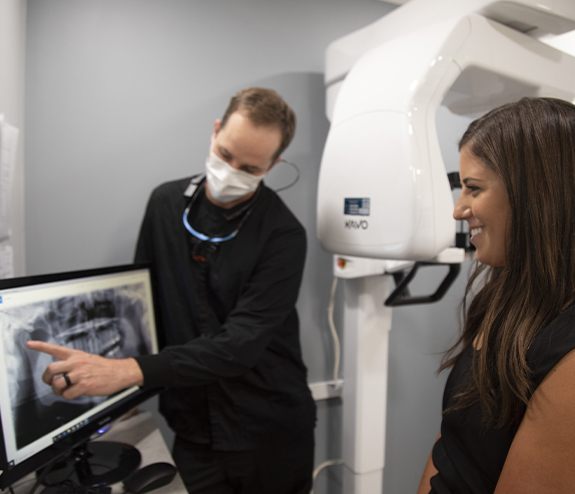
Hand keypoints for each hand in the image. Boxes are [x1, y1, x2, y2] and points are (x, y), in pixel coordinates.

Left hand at [26, 340, 143, 399]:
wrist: (120, 372)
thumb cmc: (105, 367)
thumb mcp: (88, 358)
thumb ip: (74, 362)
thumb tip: (61, 372)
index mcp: (76, 355)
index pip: (55, 348)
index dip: (40, 346)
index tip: (29, 343)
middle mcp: (76, 363)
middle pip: (50, 368)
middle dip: (46, 378)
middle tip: (50, 382)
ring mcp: (79, 374)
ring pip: (57, 383)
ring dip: (58, 390)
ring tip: (65, 390)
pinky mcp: (84, 385)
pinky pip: (67, 394)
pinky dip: (69, 396)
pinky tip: (76, 393)